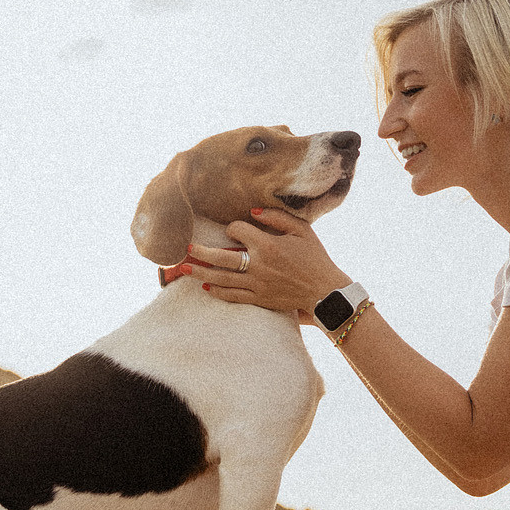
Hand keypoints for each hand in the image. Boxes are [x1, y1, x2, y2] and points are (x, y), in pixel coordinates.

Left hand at [185, 207, 349, 321]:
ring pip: (222, 278)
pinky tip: (206, 288)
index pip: (238, 231)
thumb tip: (253, 211)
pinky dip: (218, 292)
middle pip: (222, 257)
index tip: (235, 230)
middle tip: (187, 249)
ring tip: (184, 269)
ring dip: (201, 273)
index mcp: (268, 245)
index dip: (234, 228)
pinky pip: (233, 296)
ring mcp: (257, 284)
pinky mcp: (259, 299)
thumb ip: (277, 217)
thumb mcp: (302, 230)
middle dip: (201, 252)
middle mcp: (259, 265)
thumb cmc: (316, 258)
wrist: (326, 292)